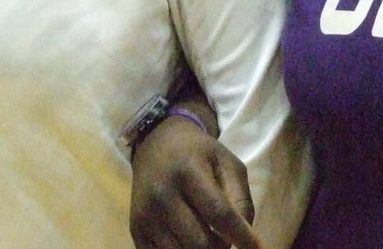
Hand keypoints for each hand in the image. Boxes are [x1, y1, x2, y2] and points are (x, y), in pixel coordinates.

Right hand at [130, 114, 264, 248]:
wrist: (156, 144)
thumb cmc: (198, 154)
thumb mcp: (227, 162)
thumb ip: (240, 197)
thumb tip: (246, 237)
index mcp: (188, 171)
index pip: (218, 213)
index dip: (241, 236)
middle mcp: (162, 194)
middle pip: (200, 243)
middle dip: (221, 247)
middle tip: (226, 237)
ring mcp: (145, 215)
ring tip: (208, 237)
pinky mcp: (135, 230)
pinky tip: (188, 240)